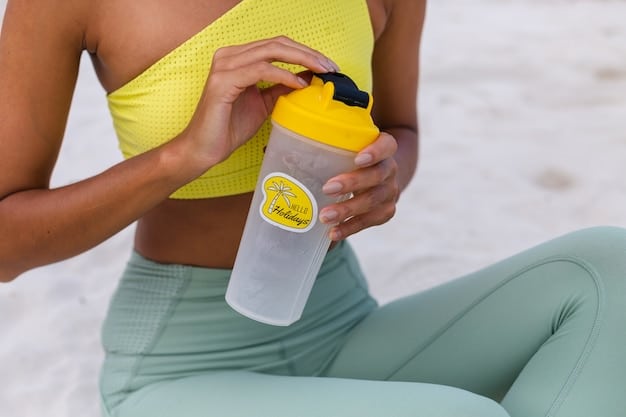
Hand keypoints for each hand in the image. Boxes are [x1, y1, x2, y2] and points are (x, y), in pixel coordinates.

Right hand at [182, 36, 338, 171]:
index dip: (305, 52)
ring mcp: (224, 66)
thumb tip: (308, 76)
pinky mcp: (222, 81)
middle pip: (277, 44)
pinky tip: (298, 84)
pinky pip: (259, 70)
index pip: (277, 45)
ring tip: (320, 72)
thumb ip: (282, 87)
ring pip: (270, 52)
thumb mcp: (264, 103)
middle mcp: (229, 56)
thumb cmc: (229, 127)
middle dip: (308, 54)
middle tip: (330, 67)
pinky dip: (282, 75)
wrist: (204, 149)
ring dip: (300, 60)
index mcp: (238, 58)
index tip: (328, 66)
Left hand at [319, 132, 398, 240]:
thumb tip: (273, 150)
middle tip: (327, 188)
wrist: (377, 178)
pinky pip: (370, 221)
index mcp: (383, 148)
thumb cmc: (349, 158)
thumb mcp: (342, 147)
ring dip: (348, 210)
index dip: (375, 151)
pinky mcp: (385, 212)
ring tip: (325, 217)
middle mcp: (390, 169)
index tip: (357, 158)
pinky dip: (351, 228)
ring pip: (373, 201)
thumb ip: (321, 144)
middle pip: (377, 175)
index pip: (386, 145)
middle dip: (352, 182)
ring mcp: (390, 192)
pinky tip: (333, 233)